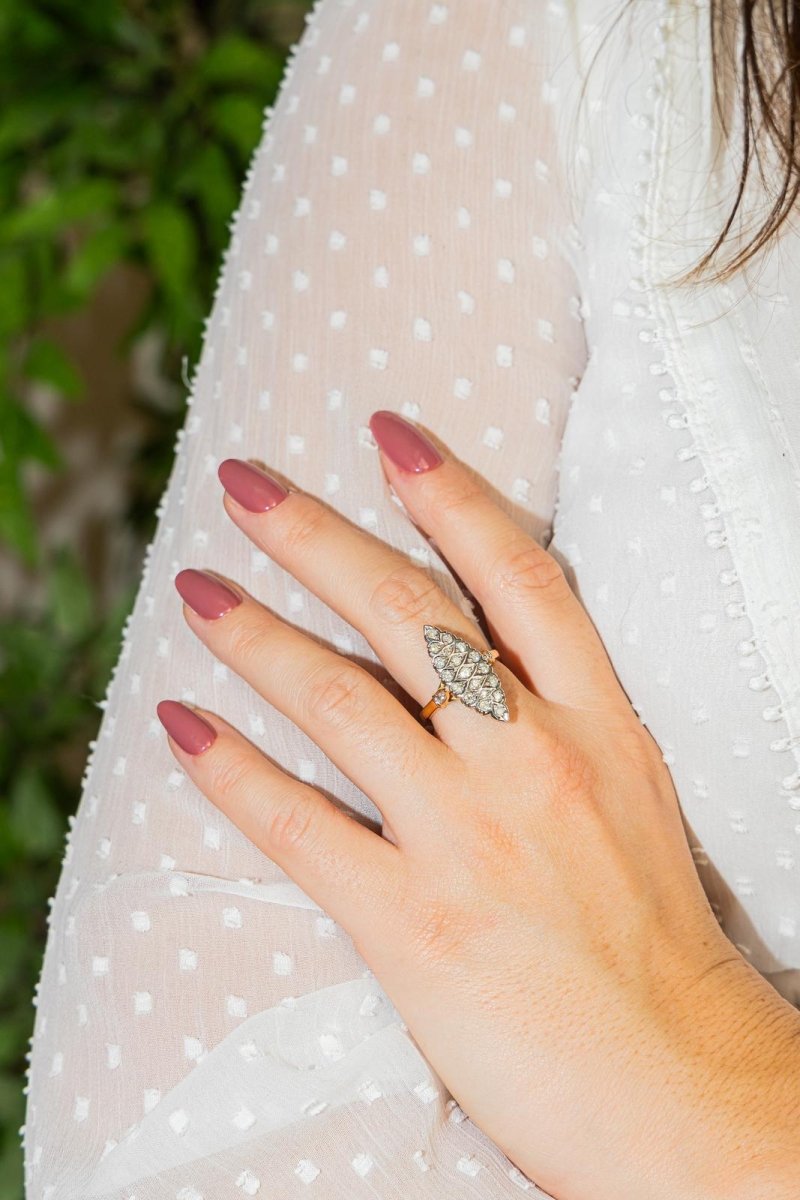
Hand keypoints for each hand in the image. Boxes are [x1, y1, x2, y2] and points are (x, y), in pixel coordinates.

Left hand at [157, 410, 799, 1199]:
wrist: (680, 1085)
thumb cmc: (656, 943)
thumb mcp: (631, 798)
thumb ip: (557, 723)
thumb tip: (472, 666)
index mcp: (599, 726)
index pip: (519, 576)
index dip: (450, 491)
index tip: (387, 431)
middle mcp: (533, 762)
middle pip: (410, 615)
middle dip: (316, 536)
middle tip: (244, 482)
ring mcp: (471, 837)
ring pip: (341, 701)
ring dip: (254, 635)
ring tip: (193, 590)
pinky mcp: (414, 921)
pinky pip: (301, 826)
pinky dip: (230, 771)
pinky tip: (179, 724)